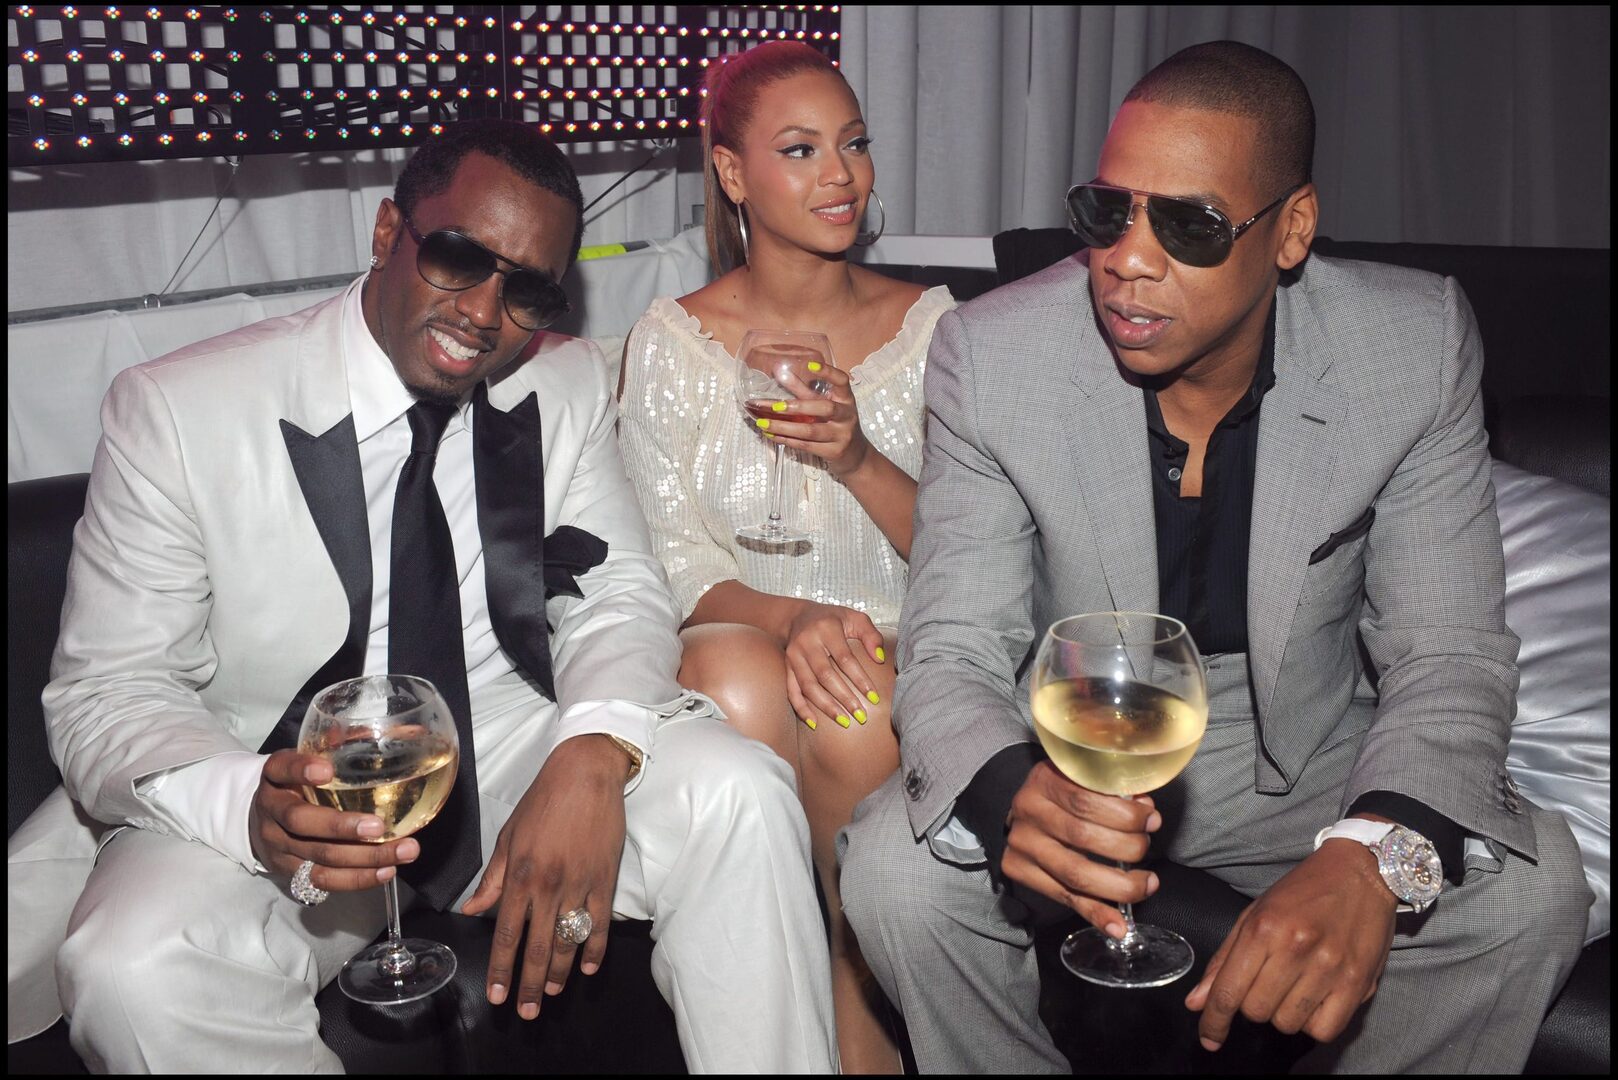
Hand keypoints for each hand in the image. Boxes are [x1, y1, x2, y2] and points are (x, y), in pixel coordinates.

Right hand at [248, 749, 419, 890]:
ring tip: (404, 851)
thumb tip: (411, 730)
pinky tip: (386, 871)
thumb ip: (347, 742)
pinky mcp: (289, 871)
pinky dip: (356, 879)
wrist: (258, 818)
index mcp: (275, 775)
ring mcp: (278, 845)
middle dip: (341, 827)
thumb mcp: (310, 757)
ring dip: (364, 858)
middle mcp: (271, 811)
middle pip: (300, 822)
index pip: (282, 768)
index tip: (327, 770)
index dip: (301, 770)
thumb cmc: (297, 782)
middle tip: (379, 827)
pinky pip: (322, 880)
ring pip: (317, 856)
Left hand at [461, 734, 629, 1018]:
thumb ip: (492, 878)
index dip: (501, 969)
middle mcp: (548, 885)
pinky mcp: (605, 879)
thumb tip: (472, 910)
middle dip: (528, 984)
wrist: (585, 774)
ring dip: (559, 973)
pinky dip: (595, 949)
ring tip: (550, 994)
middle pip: (537, 947)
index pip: (506, 933)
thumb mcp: (508, 836)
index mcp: (520, 875)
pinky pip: (600, 923)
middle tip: (525, 1012)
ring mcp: (579, 884)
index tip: (497, 995)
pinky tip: (589, 968)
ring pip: (569, 941)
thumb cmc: (543, 801)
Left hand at [759, 362, 871, 476]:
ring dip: (784, 427)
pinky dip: (786, 439)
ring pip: (811, 431)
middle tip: (775, 406)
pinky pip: (806, 445)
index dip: (828, 372)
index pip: (842, 381)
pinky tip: (771, 435)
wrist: (854, 454)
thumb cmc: (836, 423)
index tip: (810, 365)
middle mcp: (846, 415)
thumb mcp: (826, 404)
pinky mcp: (832, 451)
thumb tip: (779, 371)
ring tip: (764, 423)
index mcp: (846, 399)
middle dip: (798, 406)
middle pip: (825, 408)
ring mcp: (841, 435)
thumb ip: (803, 389)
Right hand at [781, 601, 885, 728]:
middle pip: (825, 675)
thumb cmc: (833, 619)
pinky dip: (801, 708)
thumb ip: (871, 635)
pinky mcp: (787, 667)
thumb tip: (880, 659)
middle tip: (861, 716)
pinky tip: (814, 723)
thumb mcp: (855, 618)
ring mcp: (794, 656)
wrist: (798, 616)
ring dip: (826, 706)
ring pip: (809, 686)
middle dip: (844, 698)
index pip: (845, 659)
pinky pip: (791, 691)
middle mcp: (807, 642)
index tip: (874, 698)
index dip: (860, 679)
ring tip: (844, 721)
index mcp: (826, 629)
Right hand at [1000, 761, 1160, 933]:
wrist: (1027, 810)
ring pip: (1075, 873)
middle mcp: (1028, 810)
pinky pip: (1064, 897)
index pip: (1086, 800)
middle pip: (1082, 836)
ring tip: (1145, 883)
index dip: (1125, 815)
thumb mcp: (1085, 778)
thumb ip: (1113, 792)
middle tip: (1146, 848)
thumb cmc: (1064, 792)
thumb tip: (1145, 810)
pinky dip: (1095, 914)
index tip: (1152, 821)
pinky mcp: (1019, 870)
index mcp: (1045, 779)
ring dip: (1119, 885)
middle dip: (1126, 847)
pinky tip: (1117, 925)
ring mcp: (1021, 843)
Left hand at [1185, 839, 1397, 1049]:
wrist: (1360, 872)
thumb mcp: (1255, 914)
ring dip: (1282, 1013)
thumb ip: (1224, 960)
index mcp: (1264, 928)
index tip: (1209, 1036)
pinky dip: (1313, 1023)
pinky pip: (1324, 1030)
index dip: (1213, 1021)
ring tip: (1292, 986)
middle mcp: (1296, 949)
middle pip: (1256, 1011)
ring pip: (1287, 1023)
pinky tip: (1313, 1000)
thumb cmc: (1303, 891)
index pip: (1228, 991)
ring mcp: (1329, 967)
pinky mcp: (1358, 983)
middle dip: (1251, 1005)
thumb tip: (1196, 1002)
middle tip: (1265, 983)